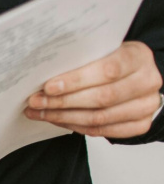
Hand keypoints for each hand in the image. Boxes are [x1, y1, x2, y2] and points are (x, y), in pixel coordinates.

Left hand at [26, 41, 163, 137]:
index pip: (107, 70)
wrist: (136, 78)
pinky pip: (102, 130)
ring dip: (64, 117)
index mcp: (138, 57)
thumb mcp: (103, 52)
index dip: (76, 80)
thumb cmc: (114, 62)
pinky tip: (56, 120)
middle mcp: (147, 81)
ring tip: (39, 112)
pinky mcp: (140, 125)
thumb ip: (82, 61)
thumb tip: (43, 74)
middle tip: (36, 102)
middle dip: (63, 101)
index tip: (48, 86)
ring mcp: (147, 105)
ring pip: (99, 117)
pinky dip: (75, 126)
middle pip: (102, 97)